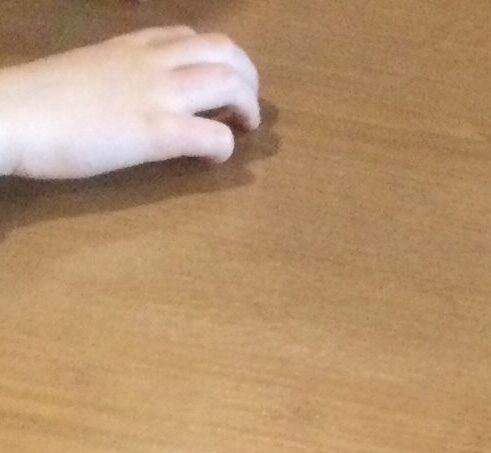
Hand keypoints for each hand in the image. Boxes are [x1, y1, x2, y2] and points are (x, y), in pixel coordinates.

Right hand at [0, 28, 258, 180]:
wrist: (12, 114)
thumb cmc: (42, 101)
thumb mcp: (86, 71)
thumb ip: (118, 74)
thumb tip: (134, 95)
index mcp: (129, 45)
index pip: (188, 35)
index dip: (215, 59)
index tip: (215, 85)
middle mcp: (150, 62)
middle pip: (224, 50)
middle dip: (247, 79)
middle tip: (244, 109)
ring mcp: (157, 95)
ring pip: (229, 83)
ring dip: (248, 108)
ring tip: (240, 129)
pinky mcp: (156, 132)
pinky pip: (215, 136)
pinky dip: (225, 149)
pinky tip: (210, 159)